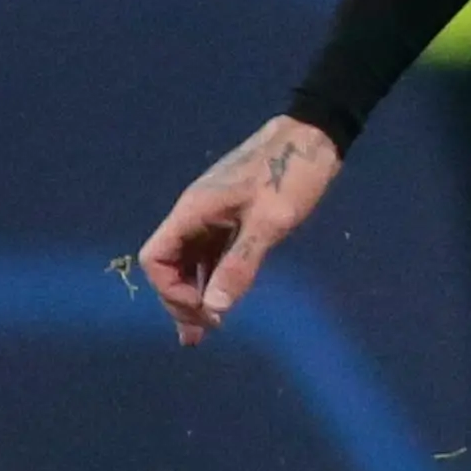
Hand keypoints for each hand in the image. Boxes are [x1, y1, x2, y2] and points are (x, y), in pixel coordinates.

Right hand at [138, 116, 341, 345]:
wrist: (314, 136)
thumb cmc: (291, 173)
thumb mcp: (270, 222)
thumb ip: (240, 264)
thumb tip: (214, 309)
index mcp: (192, 211)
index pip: (156, 258)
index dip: (171, 291)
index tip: (204, 311)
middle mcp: (195, 214)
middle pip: (170, 264)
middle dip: (181, 300)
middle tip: (202, 334)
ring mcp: (213, 215)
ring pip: (192, 261)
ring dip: (198, 294)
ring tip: (207, 331)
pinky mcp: (233, 217)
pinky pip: (213, 253)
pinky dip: (215, 278)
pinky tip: (225, 299)